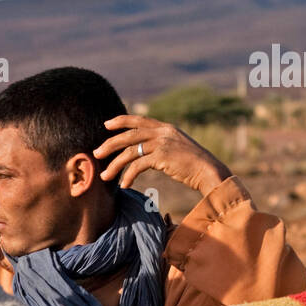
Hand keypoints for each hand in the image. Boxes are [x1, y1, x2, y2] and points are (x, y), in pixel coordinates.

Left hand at [93, 115, 231, 196]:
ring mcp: (162, 143)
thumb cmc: (195, 165)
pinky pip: (137, 166)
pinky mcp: (162, 157)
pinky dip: (128, 176)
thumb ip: (164, 144)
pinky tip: (124, 184)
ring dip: (114, 164)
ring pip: (130, 151)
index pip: (139, 120)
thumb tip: (149, 151)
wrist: (209, 171)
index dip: (121, 120)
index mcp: (166, 127)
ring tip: (105, 175)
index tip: (107, 124)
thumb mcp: (179, 148)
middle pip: (129, 135)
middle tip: (96, 153)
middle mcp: (163, 132)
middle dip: (110, 144)